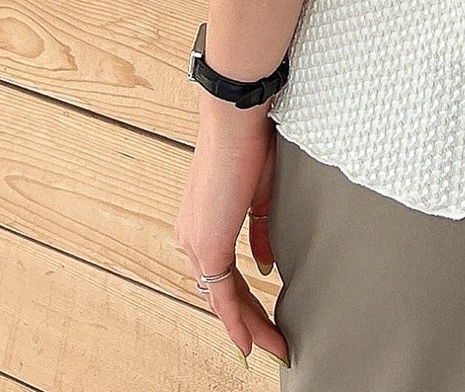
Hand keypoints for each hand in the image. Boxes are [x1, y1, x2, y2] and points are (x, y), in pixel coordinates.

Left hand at [175, 101, 289, 366]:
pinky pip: (223, 296)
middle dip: (249, 320)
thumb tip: (264, 266)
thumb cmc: (250, 143)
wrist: (236, 121)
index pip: (223, 274)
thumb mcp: (259, 196)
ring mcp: (196, 243)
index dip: (244, 301)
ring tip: (272, 344)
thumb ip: (260, 234)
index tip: (264, 319)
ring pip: (222, 299)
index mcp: (202, 222)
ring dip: (249, 324)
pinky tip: (251, 342)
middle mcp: (192, 237)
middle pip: (221, 293)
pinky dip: (238, 322)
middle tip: (272, 341)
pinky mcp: (207, 247)